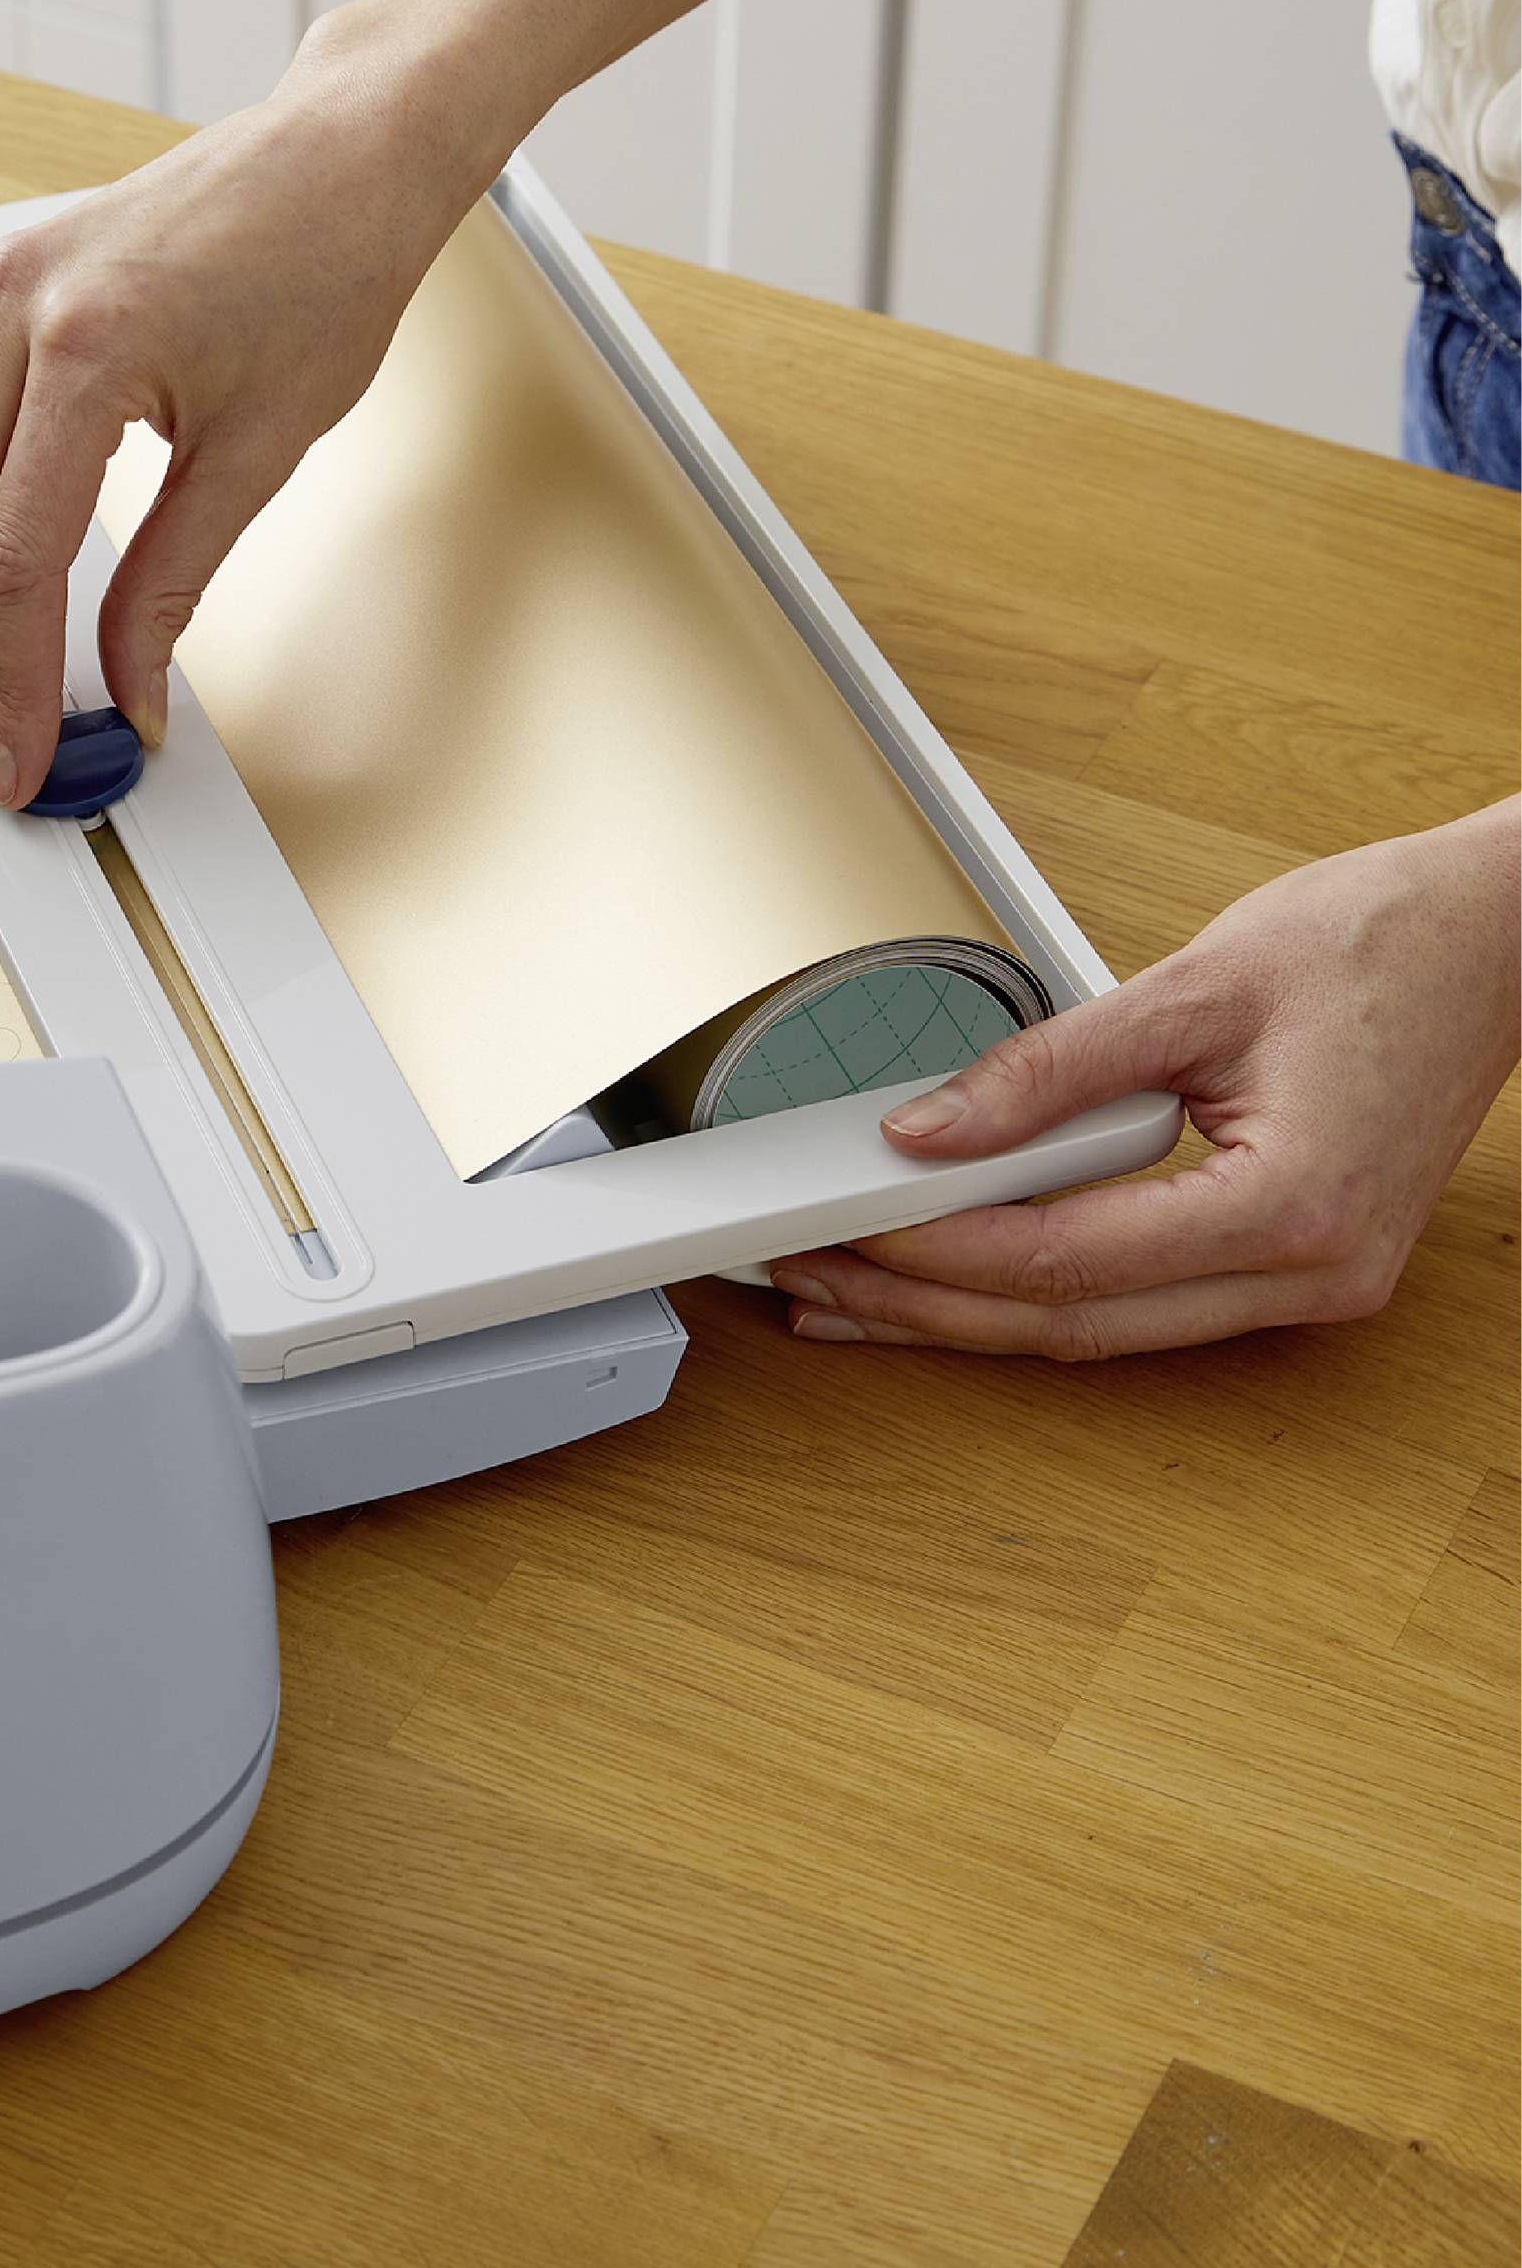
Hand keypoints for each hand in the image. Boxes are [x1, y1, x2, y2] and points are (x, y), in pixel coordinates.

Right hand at [0, 55, 469, 807]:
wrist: (344, 154)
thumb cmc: (330, 262)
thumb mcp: (261, 451)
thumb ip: (171, 583)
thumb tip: (130, 686)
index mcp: (88, 346)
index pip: (15, 558)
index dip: (16, 680)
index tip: (29, 755)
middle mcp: (17, 309)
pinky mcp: (1, 292)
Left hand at [767, 801, 1520, 1358]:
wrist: (1499, 935)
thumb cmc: (1381, 942)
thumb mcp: (1191, 987)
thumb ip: (1047, 1069)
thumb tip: (926, 1130)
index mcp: (1292, 1208)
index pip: (1067, 1259)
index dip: (936, 1251)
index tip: (842, 1228)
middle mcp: (1311, 1275)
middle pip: (1074, 1326)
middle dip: (929, 1310)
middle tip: (814, 1278)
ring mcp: (1311, 1284)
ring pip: (1104, 1332)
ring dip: (973, 1315)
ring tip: (856, 1292)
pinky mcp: (1296, 1261)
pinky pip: (1144, 1301)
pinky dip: (1043, 1289)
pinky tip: (961, 1278)